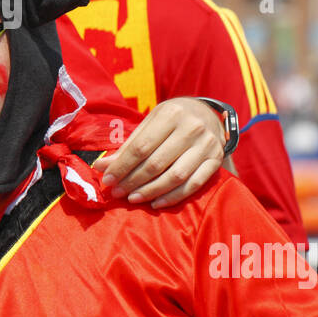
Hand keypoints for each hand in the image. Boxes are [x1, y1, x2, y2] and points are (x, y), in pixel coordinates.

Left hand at [93, 97, 224, 206]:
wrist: (208, 114)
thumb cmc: (172, 119)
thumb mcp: (150, 122)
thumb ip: (129, 145)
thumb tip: (102, 167)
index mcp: (171, 114)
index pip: (141, 147)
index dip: (122, 166)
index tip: (107, 180)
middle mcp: (191, 128)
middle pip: (156, 163)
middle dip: (133, 181)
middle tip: (117, 192)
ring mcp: (207, 145)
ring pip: (175, 177)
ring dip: (151, 191)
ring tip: (133, 198)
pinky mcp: (216, 160)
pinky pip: (193, 185)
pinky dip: (173, 197)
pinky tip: (156, 202)